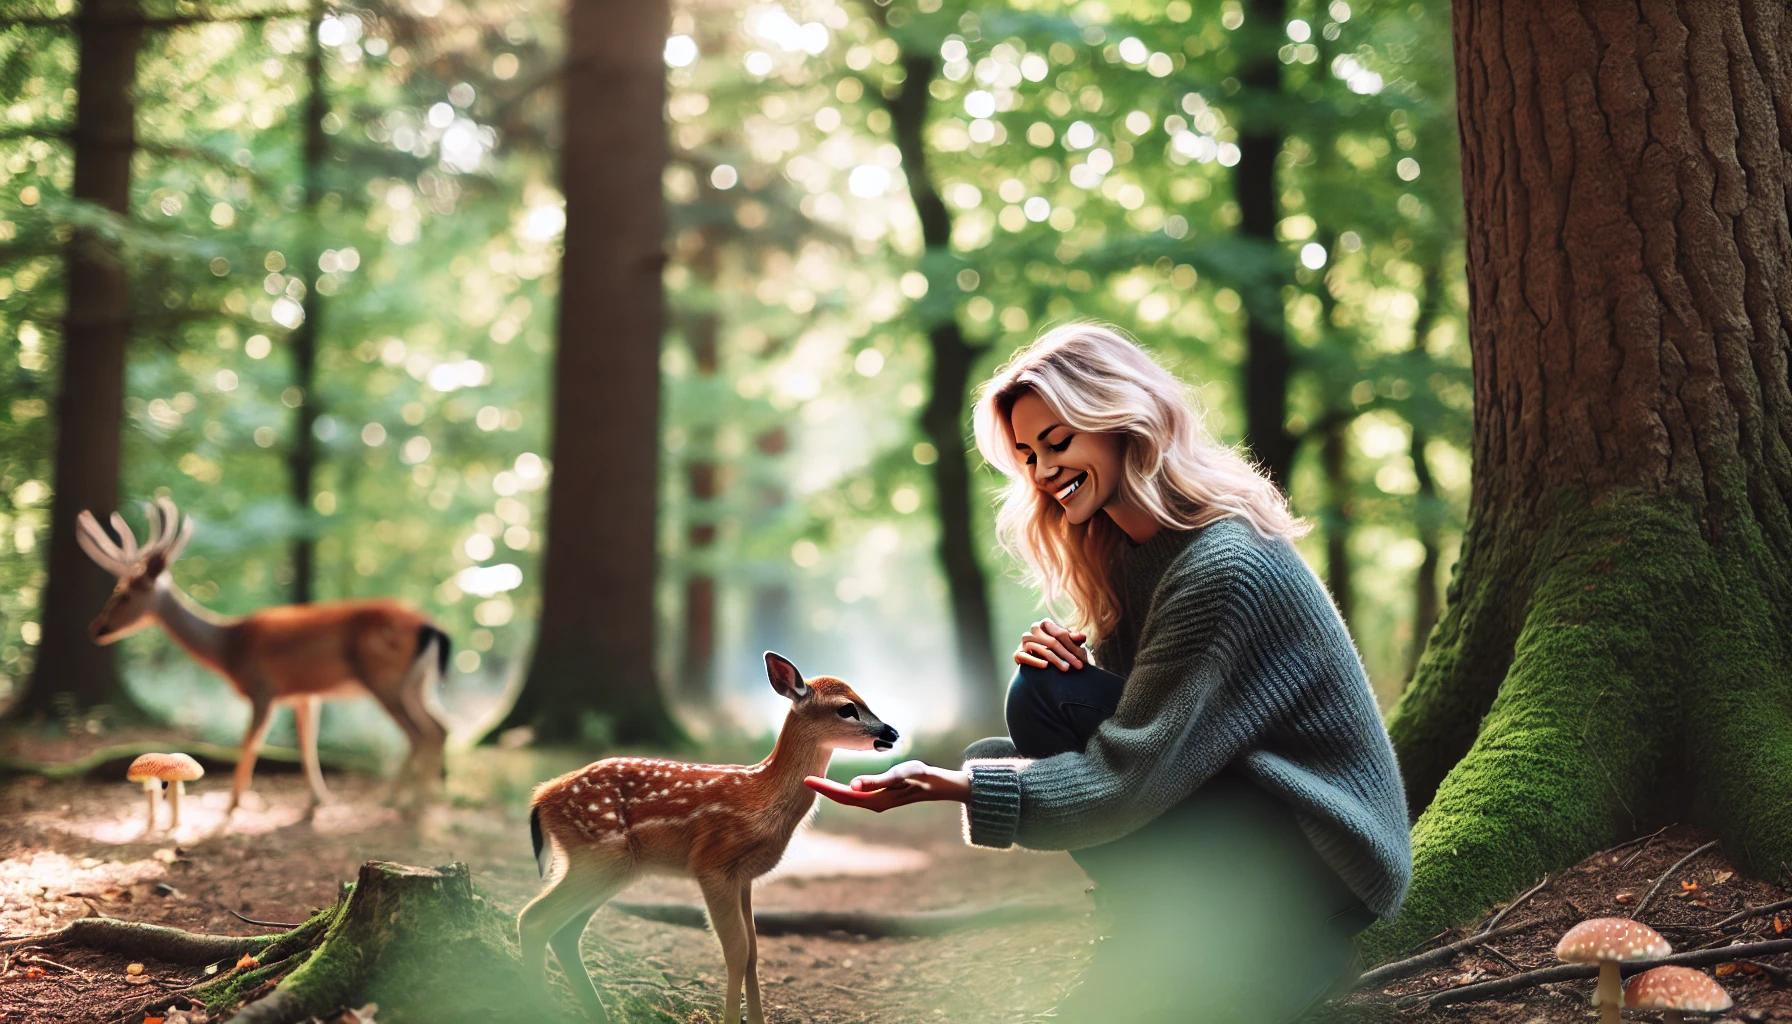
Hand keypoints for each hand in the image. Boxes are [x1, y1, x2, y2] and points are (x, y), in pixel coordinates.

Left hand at [804, 760, 970, 811]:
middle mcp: (873, 802)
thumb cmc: (922, 777)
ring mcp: (878, 800)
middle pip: (842, 797)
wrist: (941, 785)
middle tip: (804, 778)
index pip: (842, 795)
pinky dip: (844, 789)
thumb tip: (853, 785)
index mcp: (874, 800)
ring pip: (848, 796)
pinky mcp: (883, 795)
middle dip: (823, 789)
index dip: (824, 788)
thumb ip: (877, 781)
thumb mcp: (901, 775)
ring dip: (832, 790)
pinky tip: (839, 785)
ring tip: (816, 781)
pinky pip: (857, 794)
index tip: (806, 780)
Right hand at [1013, 618, 1087, 670]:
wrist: (1040, 661)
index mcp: (1045, 623)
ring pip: (1041, 649)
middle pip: (1052, 642)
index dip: (1072, 645)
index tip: (1082, 657)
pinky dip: (1035, 661)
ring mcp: (1024, 641)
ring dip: (1055, 659)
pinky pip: (1025, 656)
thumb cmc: (1058, 649)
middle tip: (1078, 665)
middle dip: (1067, 654)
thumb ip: (1075, 639)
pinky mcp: (1018, 653)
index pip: (1060, 633)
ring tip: (1066, 668)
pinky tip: (1045, 666)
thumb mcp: (1068, 643)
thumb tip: (1082, 636)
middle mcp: (1033, 629)